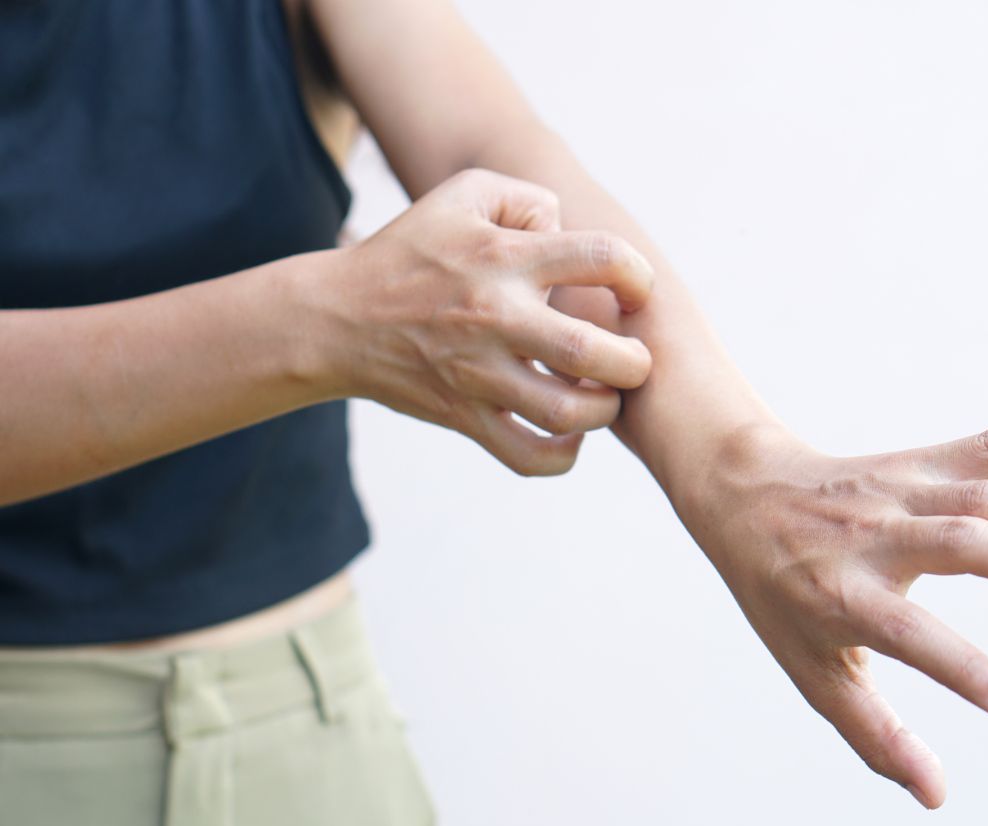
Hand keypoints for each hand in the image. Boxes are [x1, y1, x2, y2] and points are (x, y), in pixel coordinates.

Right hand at [316, 167, 654, 474]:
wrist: (337, 319)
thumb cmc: (409, 252)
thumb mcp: (461, 195)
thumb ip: (528, 197)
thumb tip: (569, 232)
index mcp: (502, 258)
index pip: (599, 258)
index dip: (638, 275)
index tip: (636, 292)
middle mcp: (494, 317)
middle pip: (590, 350)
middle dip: (633, 360)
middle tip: (634, 358)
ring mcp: (478, 374)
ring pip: (565, 412)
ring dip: (604, 410)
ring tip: (605, 395)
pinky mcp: (463, 417)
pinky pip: (526, 456)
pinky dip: (563, 456)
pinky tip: (572, 435)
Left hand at [680, 403, 987, 807]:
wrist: (741, 498)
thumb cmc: (778, 595)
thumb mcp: (810, 668)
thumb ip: (872, 732)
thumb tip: (935, 796)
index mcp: (840, 594)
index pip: (906, 632)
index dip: (958, 667)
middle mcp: (870, 538)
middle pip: (959, 545)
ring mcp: (895, 495)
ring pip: (979, 501)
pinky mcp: (913, 465)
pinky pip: (976, 448)